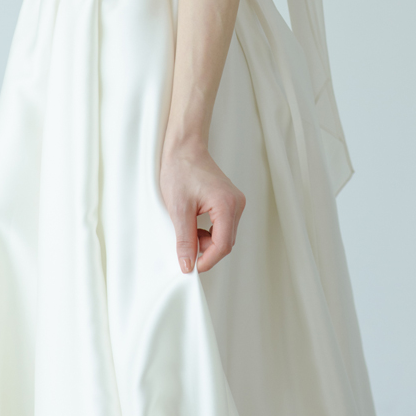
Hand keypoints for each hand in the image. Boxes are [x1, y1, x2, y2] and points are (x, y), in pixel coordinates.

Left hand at [160, 138, 245, 273]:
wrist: (184, 148)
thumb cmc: (180, 171)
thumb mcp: (178, 210)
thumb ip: (185, 240)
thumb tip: (187, 265)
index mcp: (227, 205)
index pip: (223, 245)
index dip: (207, 261)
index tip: (190, 267)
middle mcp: (237, 203)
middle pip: (226, 242)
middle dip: (206, 251)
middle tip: (185, 247)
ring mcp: (236, 201)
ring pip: (225, 235)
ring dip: (207, 241)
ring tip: (188, 231)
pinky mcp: (230, 201)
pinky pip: (224, 225)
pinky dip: (210, 232)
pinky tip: (195, 224)